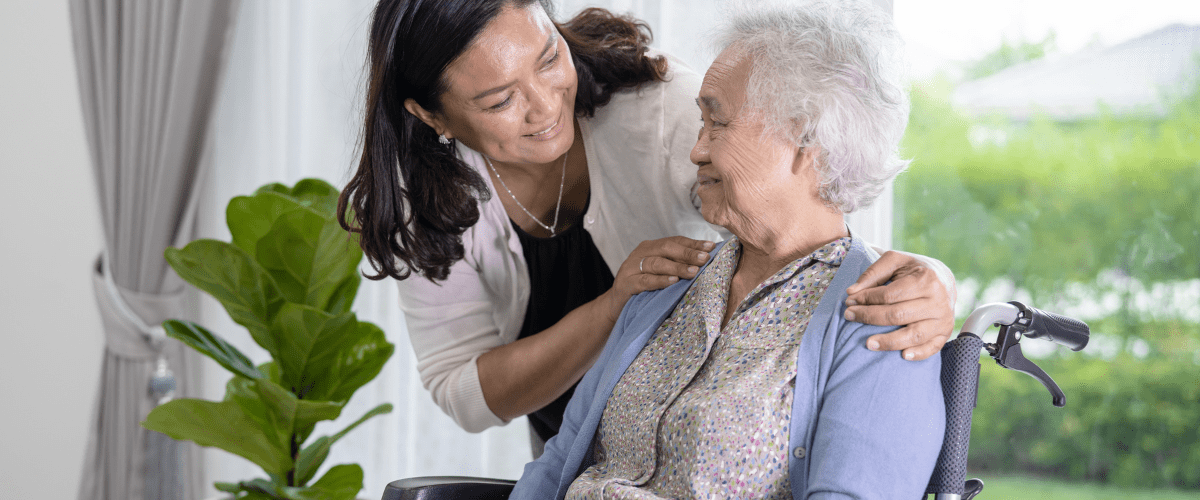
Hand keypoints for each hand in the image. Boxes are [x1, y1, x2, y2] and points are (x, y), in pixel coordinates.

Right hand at [599, 236, 714, 322]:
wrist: (616, 305)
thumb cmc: (643, 287)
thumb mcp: (660, 273)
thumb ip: (676, 265)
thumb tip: (705, 260)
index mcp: (650, 247)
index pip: (674, 241)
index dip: (693, 243)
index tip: (711, 247)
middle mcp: (640, 253)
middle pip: (666, 249)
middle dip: (688, 253)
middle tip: (705, 258)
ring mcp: (631, 268)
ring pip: (656, 263)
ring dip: (677, 267)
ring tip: (694, 271)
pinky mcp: (626, 284)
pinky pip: (645, 280)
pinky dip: (660, 280)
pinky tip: (673, 281)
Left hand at [844, 249, 956, 360]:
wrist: (944, 280)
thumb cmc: (913, 270)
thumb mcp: (895, 262)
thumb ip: (873, 273)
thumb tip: (851, 292)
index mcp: (926, 279)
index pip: (890, 295)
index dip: (866, 299)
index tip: (849, 301)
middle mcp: (937, 300)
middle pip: (898, 315)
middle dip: (870, 317)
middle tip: (849, 316)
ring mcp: (943, 319)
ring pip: (913, 335)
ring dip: (889, 342)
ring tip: (868, 343)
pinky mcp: (945, 333)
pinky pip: (932, 348)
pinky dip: (918, 354)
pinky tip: (902, 356)